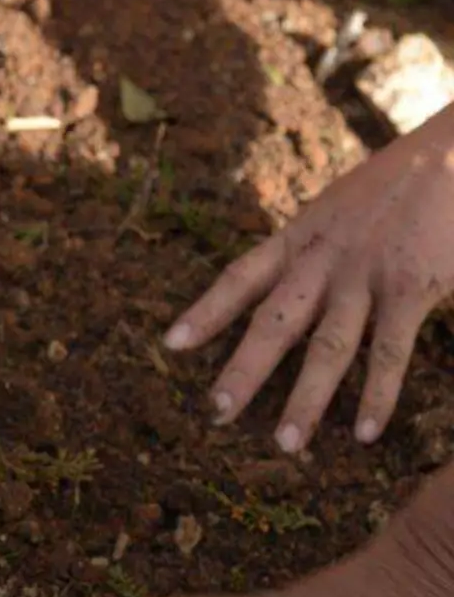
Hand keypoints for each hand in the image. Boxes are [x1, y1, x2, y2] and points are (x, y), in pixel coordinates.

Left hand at [164, 107, 453, 453]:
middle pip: (273, 323)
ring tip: (284, 444)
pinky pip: (390, 352)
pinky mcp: (411, 289)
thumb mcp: (337, 209)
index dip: (205, 313)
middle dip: (242, 370)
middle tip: (215, 413)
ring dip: (306, 399)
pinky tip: (361, 432)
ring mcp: (366, 277)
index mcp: (300, 237)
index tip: (170, 346)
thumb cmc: (398, 184)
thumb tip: (291, 289)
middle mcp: (323, 260)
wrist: (453, 152)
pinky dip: (377, 395)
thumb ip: (313, 249)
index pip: (239, 277)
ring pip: (328, 348)